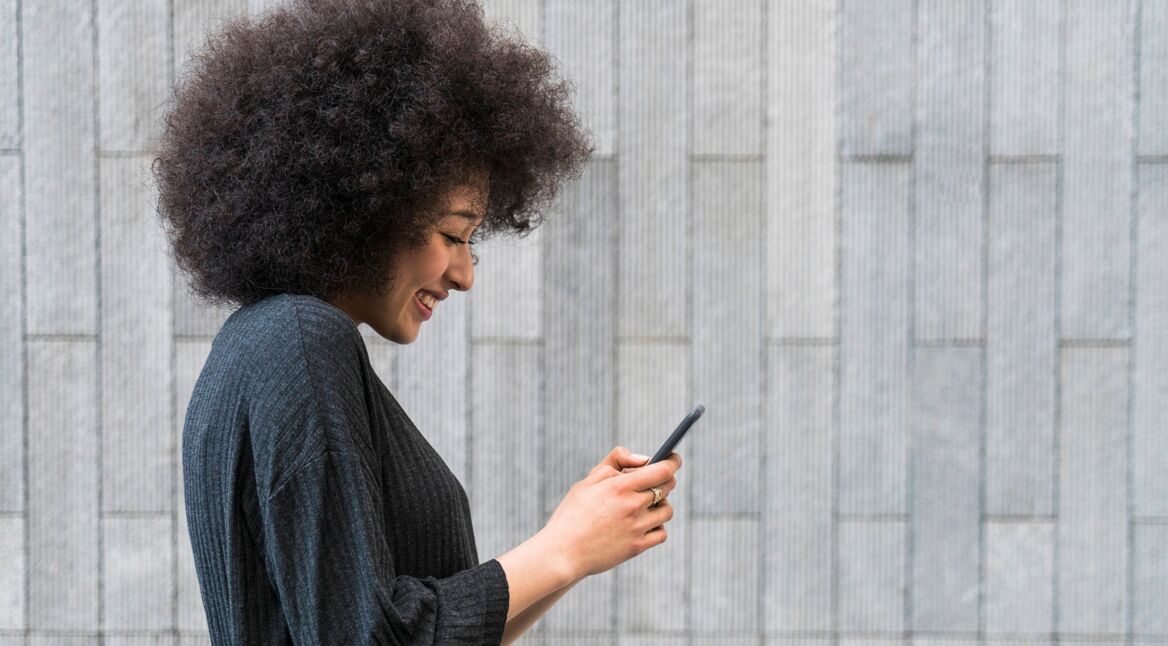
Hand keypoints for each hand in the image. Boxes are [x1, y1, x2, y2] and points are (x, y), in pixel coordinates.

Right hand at [539, 446, 681, 578]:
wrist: (562, 553)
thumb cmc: (572, 514)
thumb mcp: (587, 481)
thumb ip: (615, 462)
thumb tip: (644, 459)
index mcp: (619, 486)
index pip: (661, 470)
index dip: (673, 462)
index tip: (674, 459)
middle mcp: (632, 506)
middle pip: (667, 487)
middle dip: (664, 480)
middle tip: (653, 482)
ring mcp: (637, 528)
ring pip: (667, 511)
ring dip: (661, 504)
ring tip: (644, 506)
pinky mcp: (637, 547)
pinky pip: (661, 533)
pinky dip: (657, 527)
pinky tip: (643, 524)